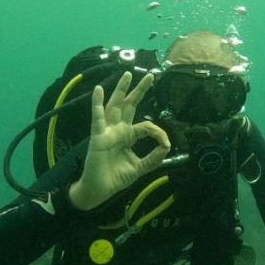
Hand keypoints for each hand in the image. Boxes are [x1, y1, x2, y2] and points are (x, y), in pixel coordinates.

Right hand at [69, 72, 169, 209]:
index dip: (158, 132)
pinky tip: (99, 90)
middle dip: (139, 90)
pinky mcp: (98, 136)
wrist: (101, 190)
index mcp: (129, 136)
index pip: (146, 126)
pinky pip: (98, 118)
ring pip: (115, 106)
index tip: (165, 143)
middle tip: (150, 76)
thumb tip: (167, 146)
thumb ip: (154, 158)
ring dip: (121, 89)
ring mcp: (108, 131)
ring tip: (127, 74)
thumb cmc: (117, 178)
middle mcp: (118, 130)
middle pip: (130, 105)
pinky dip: (97, 104)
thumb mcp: (141, 167)